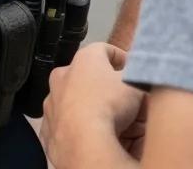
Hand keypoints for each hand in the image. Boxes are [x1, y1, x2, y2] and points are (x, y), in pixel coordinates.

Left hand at [42, 43, 146, 167]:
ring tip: (105, 120)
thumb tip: (144, 72)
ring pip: (73, 99)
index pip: (104, 49)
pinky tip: (90, 136)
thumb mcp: (135, 85)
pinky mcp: (48, 128)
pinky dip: (76, 127)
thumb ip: (140, 74)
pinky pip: (65, 123)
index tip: (131, 68)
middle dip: (103, 84)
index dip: (121, 58)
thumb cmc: (108, 105)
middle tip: (120, 98)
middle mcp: (63, 76)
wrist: (82, 142)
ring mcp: (52, 102)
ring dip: (87, 106)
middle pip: (87, 75)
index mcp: (84, 59)